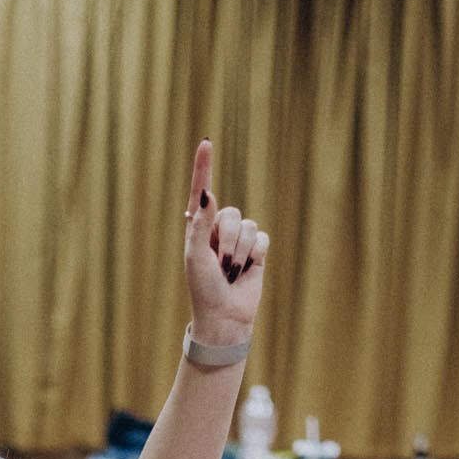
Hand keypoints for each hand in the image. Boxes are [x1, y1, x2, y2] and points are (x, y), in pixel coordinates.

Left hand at [183, 139, 268, 345]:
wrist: (224, 317)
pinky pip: (262, 238)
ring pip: (249, 226)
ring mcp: (239, 239)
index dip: (204, 166)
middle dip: (227, 241)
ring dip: (239, 253)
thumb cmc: (203, 288)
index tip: (207, 141)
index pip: (201, 191)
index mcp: (198, 227)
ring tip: (230, 273)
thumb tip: (207, 191)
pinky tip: (246, 271)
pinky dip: (255, 256)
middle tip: (219, 266)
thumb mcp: (196, 255)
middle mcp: (219, 228)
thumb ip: (200, 223)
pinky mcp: (257, 251)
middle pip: (232, 213)